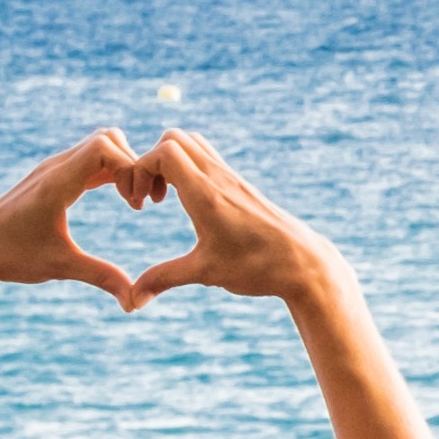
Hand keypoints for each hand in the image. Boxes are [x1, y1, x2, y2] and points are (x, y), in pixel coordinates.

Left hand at [0, 131, 151, 309]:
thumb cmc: (11, 256)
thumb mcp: (60, 267)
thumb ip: (101, 277)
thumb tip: (135, 302)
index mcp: (56, 183)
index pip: (104, 147)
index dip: (130, 168)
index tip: (135, 204)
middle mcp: (55, 168)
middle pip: (108, 139)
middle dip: (133, 165)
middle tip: (139, 202)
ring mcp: (53, 169)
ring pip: (101, 145)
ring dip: (123, 166)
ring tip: (132, 201)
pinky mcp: (53, 177)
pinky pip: (91, 159)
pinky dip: (112, 171)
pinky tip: (120, 199)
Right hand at [128, 130, 354, 307]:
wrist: (305, 264)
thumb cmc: (257, 268)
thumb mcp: (205, 273)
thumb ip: (164, 279)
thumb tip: (133, 299)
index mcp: (206, 193)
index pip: (163, 152)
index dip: (139, 169)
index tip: (139, 203)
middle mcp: (219, 177)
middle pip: (174, 138)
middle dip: (150, 161)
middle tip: (150, 197)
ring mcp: (232, 178)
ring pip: (193, 143)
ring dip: (170, 162)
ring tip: (166, 198)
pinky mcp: (241, 185)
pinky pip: (208, 157)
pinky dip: (188, 167)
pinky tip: (189, 203)